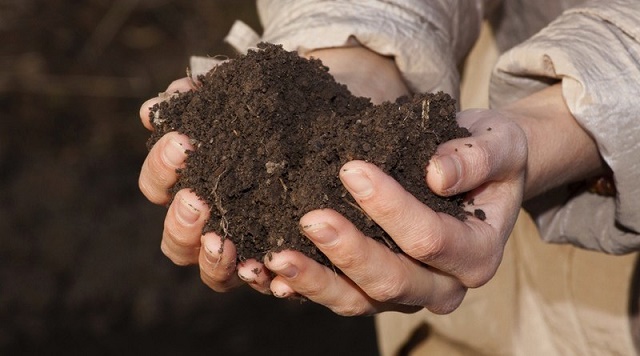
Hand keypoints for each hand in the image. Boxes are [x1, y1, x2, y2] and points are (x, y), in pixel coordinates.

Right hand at [138, 45, 412, 295]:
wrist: (333, 123)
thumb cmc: (281, 111)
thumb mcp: (247, 97)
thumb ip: (207, 100)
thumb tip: (167, 101)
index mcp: (194, 183)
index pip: (158, 185)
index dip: (161, 168)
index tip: (182, 142)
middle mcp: (213, 224)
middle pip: (176, 241)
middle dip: (180, 220)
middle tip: (195, 199)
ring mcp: (246, 249)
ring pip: (212, 272)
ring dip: (212, 259)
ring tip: (222, 242)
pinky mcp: (282, 266)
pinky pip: (267, 284)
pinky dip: (265, 281)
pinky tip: (270, 273)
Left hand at [262, 83, 603, 315]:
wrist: (477, 171)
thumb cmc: (489, 156)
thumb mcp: (498, 144)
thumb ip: (478, 157)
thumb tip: (438, 174)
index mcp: (476, 254)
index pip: (430, 240)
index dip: (390, 208)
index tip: (352, 169)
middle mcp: (442, 286)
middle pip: (391, 281)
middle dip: (348, 251)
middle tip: (310, 218)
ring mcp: (406, 293)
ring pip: (358, 301)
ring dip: (316, 281)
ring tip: (276, 257)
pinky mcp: (374, 289)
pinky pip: (339, 296)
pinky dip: (304, 288)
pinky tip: (270, 274)